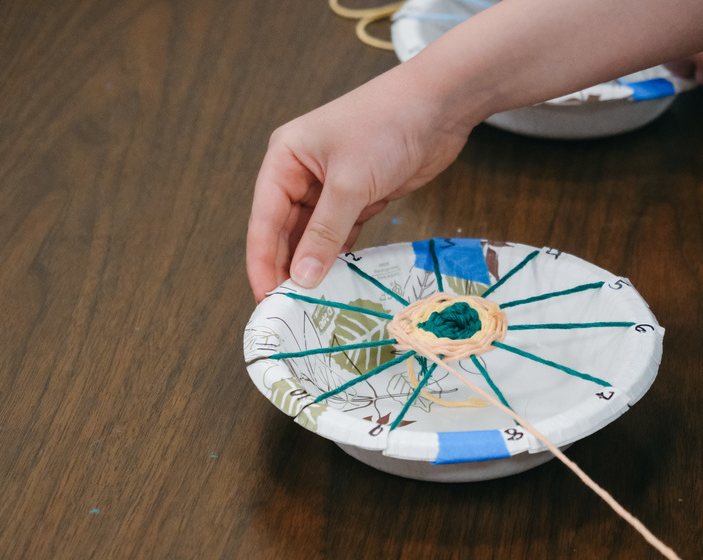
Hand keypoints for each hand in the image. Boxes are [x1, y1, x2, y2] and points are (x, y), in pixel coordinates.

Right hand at [246, 67, 472, 299]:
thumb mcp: (350, 183)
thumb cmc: (386, 127)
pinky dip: (340, 256)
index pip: (263, 221)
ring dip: (314, 266)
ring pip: (314, 236)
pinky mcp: (361, 197)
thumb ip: (325, 233)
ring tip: (313, 305)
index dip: (263, 263)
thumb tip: (302, 278)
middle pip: (285, 232)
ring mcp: (333, 187)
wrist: (439, 106)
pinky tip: (338, 282)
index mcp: (284, 160)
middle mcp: (302, 174)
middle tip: (289, 310)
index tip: (266, 300)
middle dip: (287, 269)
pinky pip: (342, 234)